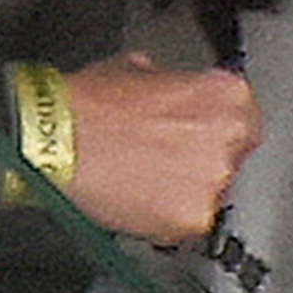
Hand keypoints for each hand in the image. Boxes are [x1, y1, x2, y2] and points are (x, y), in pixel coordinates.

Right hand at [56, 57, 257, 245]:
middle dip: (200, 161)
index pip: (243, 121)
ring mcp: (214, 179)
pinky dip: (168, 218)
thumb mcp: (137, 70)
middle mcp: (229, 136)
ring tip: (142, 178)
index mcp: (226, 96)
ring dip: (184, 191)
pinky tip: (139, 199)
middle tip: (162, 159)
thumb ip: (172, 83)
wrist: (49, 138)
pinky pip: (190, 223)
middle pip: (232, 159)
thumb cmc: (86, 105)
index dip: (214, 131)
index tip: (197, 138)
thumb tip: (171, 90)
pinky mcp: (194, 215)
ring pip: (212, 193)